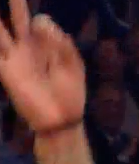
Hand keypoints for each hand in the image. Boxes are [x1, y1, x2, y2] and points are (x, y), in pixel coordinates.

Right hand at [0, 0, 85, 132]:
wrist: (61, 119)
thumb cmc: (71, 93)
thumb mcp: (73, 66)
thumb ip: (63, 44)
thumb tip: (44, 21)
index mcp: (48, 45)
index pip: (41, 20)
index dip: (43, 20)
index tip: (44, 25)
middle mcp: (29, 47)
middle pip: (17, 18)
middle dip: (15, 4)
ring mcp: (15, 57)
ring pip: (0, 31)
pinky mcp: (6, 71)